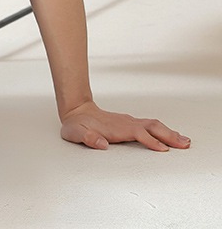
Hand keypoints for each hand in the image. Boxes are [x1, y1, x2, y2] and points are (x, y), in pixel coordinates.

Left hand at [60, 101, 190, 151]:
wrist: (76, 111)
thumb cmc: (76, 124)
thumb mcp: (75, 133)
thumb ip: (88, 138)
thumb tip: (101, 143)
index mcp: (115, 128)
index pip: (137, 134)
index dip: (150, 141)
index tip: (164, 150)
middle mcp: (125, 123)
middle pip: (151, 127)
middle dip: (168, 135)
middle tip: (185, 144)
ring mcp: (128, 122)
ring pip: (152, 125)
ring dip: (169, 132)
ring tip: (184, 141)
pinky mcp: (129, 123)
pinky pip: (149, 126)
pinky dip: (162, 130)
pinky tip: (170, 136)